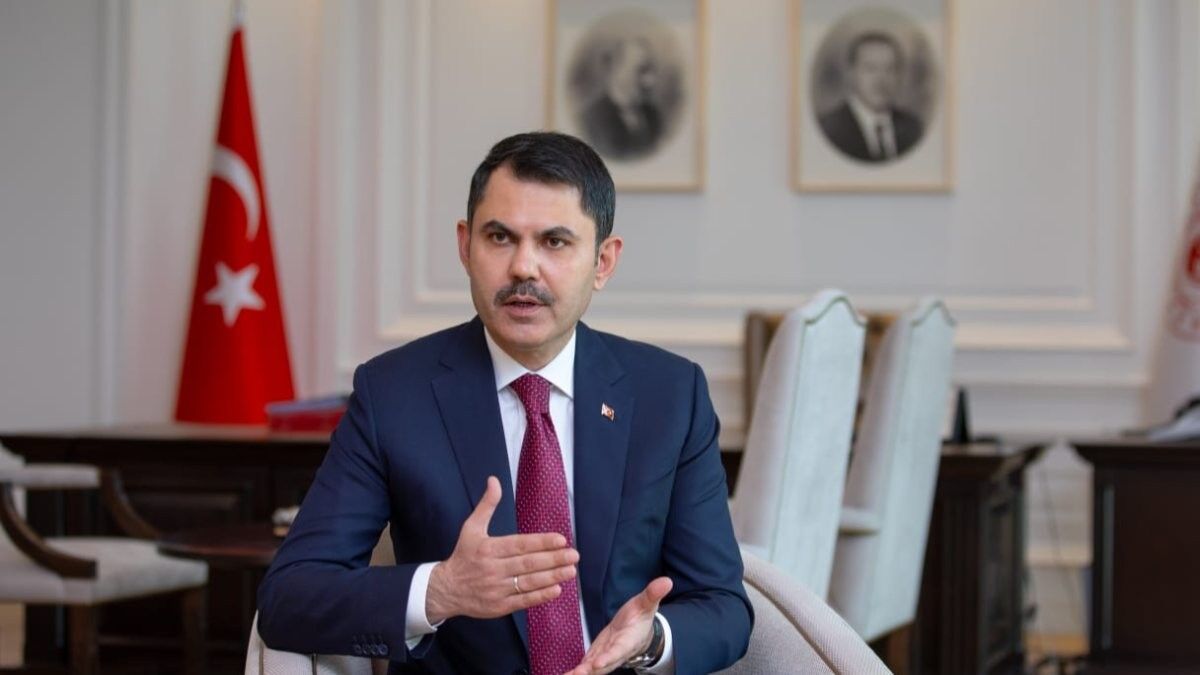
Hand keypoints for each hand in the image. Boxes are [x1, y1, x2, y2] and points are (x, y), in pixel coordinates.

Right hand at [426, 476, 578, 623]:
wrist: (446, 589)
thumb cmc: (463, 556)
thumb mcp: (471, 527)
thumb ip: (487, 505)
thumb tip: (494, 480)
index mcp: (489, 548)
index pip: (520, 544)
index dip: (541, 542)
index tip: (561, 539)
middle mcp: (493, 569)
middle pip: (528, 564)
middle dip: (553, 559)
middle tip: (574, 555)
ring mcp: (496, 589)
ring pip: (528, 582)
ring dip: (552, 577)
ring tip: (570, 571)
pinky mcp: (499, 606)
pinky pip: (523, 601)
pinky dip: (540, 596)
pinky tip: (556, 589)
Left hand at [566, 576, 672, 674]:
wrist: (637, 630)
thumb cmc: (640, 616)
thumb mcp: (646, 603)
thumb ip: (653, 594)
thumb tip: (666, 581)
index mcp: (628, 640)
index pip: (619, 650)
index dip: (609, 657)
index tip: (598, 663)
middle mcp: (616, 653)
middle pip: (604, 665)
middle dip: (591, 670)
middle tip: (577, 674)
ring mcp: (605, 656)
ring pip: (592, 669)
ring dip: (581, 673)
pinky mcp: (596, 656)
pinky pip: (585, 666)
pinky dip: (575, 672)